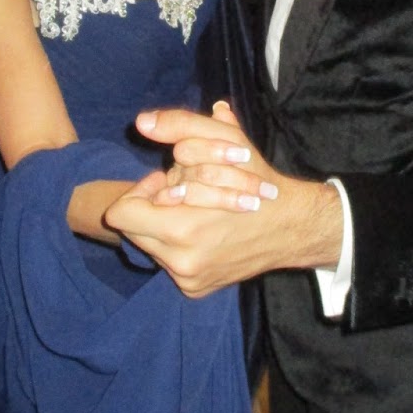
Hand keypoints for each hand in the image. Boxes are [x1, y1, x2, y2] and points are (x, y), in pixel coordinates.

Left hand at [104, 102, 342, 296]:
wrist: (290, 228)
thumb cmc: (257, 182)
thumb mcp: (224, 142)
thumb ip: (179, 126)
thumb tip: (141, 122)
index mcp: (181, 229)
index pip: (121, 213)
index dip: (140, 191)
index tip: (164, 181)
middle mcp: (180, 262)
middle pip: (132, 231)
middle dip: (151, 208)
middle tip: (181, 195)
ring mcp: (188, 279)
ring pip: (149, 247)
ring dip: (163, 228)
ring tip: (194, 213)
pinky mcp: (196, 289)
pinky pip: (167, 264)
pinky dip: (178, 247)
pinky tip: (203, 234)